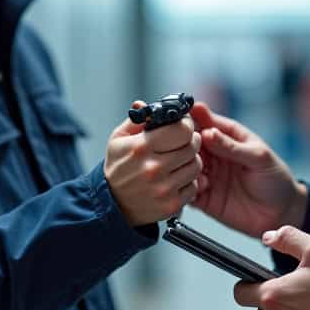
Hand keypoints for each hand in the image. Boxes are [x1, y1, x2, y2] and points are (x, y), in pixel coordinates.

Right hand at [104, 103, 201, 226]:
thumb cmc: (117, 168)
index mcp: (141, 148)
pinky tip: (175, 178)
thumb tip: (145, 104)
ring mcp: (164, 188)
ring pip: (196, 166)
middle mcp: (154, 168)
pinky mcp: (171, 205)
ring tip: (179, 160)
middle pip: (192, 147)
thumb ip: (136, 120)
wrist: (113, 205)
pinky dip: (188, 181)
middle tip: (183, 142)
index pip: (182, 130)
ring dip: (191, 160)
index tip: (183, 125)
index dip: (186, 124)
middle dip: (190, 141)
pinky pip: (193, 186)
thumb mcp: (118, 140)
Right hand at [190, 102, 306, 237]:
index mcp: (228, 136)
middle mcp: (214, 154)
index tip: (184, 121)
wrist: (282, 213)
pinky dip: (185, 189)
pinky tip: (197, 189)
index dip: (192, 119)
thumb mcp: (258, 157)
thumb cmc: (276, 179)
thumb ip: (232, 146)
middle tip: (189, 150)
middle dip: (184, 146)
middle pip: (188, 144)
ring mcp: (208, 175)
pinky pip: (186, 191)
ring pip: (184, 166)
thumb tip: (208, 133)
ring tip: (197, 172)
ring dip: (184, 168)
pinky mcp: (204, 197)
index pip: (204, 121)